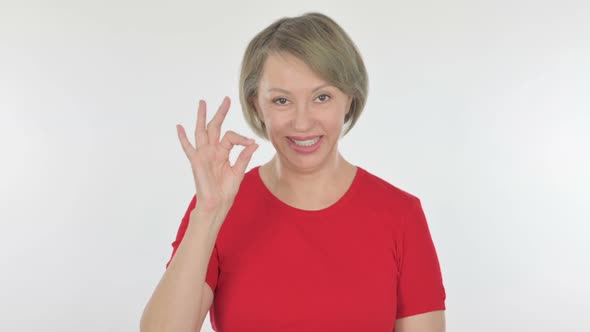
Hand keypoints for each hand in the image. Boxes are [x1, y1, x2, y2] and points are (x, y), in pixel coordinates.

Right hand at [176, 96, 257, 215]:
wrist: (217, 204)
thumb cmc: (226, 191)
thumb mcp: (238, 171)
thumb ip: (244, 156)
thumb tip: (254, 143)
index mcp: (223, 153)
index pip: (231, 137)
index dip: (242, 138)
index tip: (250, 143)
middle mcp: (212, 151)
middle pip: (215, 127)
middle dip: (220, 113)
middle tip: (226, 100)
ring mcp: (203, 155)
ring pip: (201, 132)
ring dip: (202, 117)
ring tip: (202, 103)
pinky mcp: (197, 161)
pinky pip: (188, 148)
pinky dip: (183, 138)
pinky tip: (179, 127)